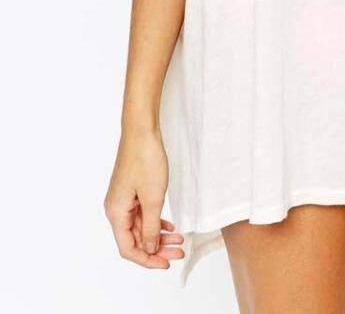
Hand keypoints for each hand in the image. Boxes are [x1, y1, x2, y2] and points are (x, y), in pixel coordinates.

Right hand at [104, 128, 184, 268]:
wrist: (142, 131)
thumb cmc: (145, 160)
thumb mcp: (153, 198)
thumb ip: (151, 227)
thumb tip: (150, 248)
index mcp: (116, 213)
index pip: (128, 248)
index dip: (147, 259)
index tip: (166, 263)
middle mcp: (116, 209)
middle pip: (135, 239)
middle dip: (157, 248)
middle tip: (179, 252)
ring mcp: (124, 199)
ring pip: (141, 227)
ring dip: (159, 235)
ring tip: (179, 240)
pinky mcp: (132, 191)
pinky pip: (142, 214)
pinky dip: (156, 221)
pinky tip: (170, 227)